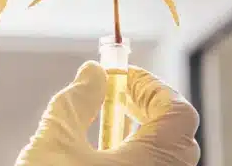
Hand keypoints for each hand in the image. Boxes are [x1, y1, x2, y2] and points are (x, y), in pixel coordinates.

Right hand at [17, 62, 200, 165]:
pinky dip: (137, 163)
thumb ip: (76, 102)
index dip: (152, 88)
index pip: (177, 112)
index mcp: (154, 163)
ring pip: (166, 163)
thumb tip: (92, 74)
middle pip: (176, 137)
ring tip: (104, 130)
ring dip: (142, 139)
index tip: (120, 77)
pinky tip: (103, 160)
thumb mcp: (54, 143)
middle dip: (148, 110)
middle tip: (114, 98)